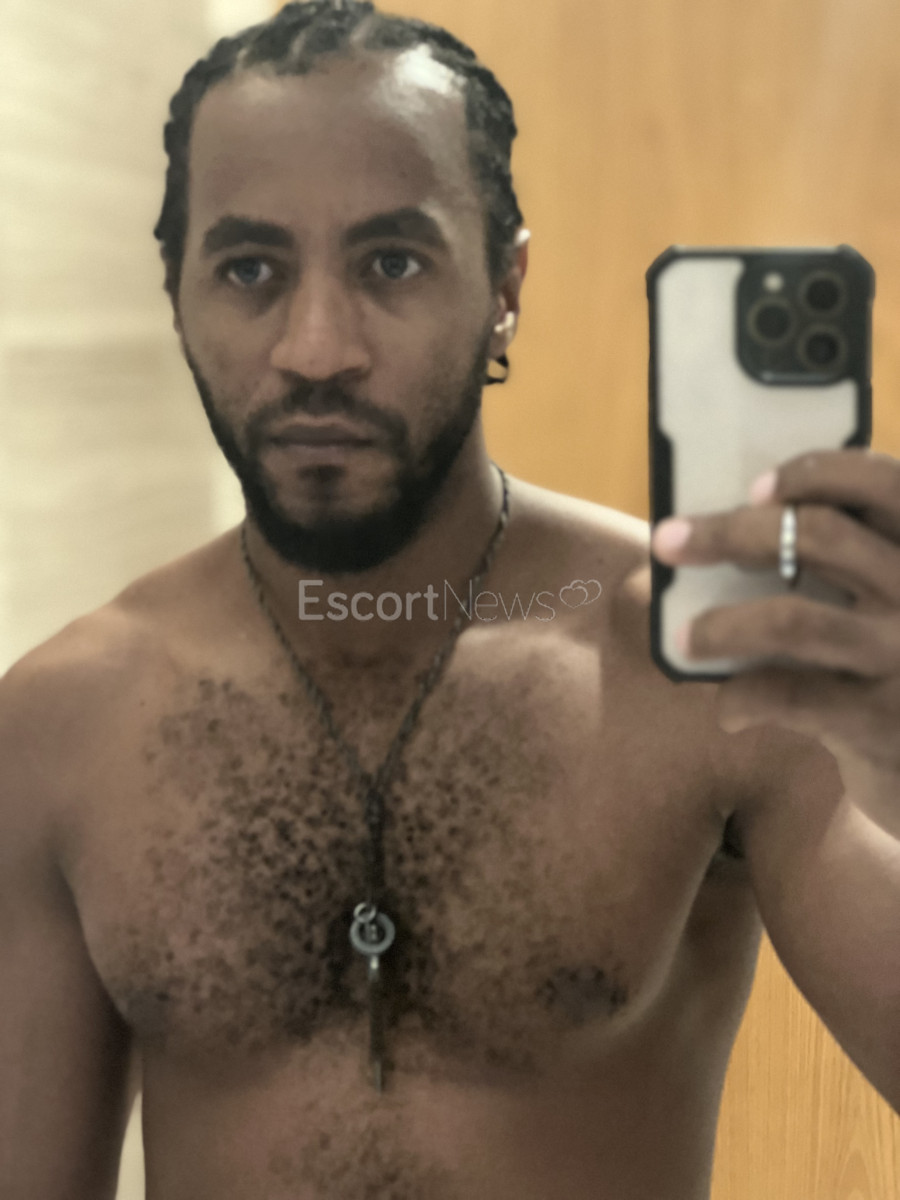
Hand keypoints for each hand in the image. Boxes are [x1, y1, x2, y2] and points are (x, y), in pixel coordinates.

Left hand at [650, 448, 899, 781]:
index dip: (816, 472)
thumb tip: (720, 533)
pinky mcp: (882, 720)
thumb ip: (842, 568)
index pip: (883, 481)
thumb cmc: (888, 670)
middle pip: (820, 535)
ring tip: (682, 639)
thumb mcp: (885, 606)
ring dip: (721, 626)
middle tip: (668, 541)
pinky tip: (729, 709)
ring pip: (794, 618)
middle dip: (730, 533)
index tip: (754, 486)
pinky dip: (743, 698)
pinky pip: (789, 694)